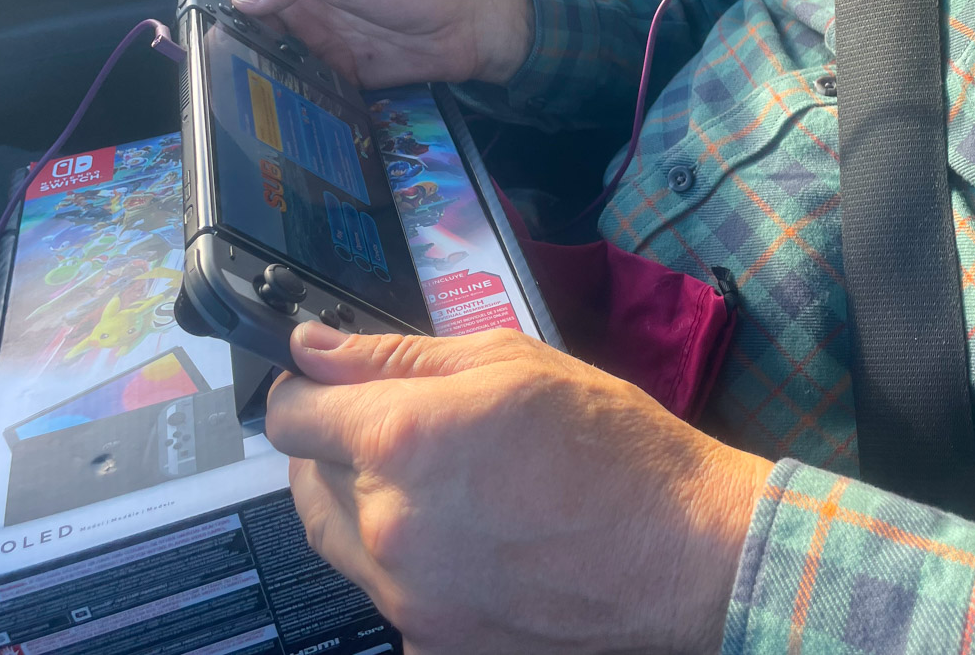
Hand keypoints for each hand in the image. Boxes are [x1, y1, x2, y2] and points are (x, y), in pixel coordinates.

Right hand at [213, 0, 532, 87]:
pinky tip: (273, 125)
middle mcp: (304, 15)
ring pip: (273, 69)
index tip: (187, 37)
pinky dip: (289, 106)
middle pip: (249, 37)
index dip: (212, 12)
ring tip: (229, 112)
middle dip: (226, 57)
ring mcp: (322, 51)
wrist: (474, 25)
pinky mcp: (342, 83)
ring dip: (254, 85)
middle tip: (203, 87)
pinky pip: (306, 95)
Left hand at [266, 323, 772, 654]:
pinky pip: (386, 592)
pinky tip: (467, 538)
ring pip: (338, 539)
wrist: (684, 550)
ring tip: (438, 482)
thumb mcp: (509, 364)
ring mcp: (409, 598)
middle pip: (305, 479)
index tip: (324, 388)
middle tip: (402, 428)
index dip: (305, 392)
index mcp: (402, 442)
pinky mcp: (435, 644)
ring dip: (361, 503)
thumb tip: (315, 350)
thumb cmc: (614, 449)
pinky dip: (404, 561)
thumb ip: (395, 357)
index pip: (290, 416)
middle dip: (337, 445)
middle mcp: (390, 527)